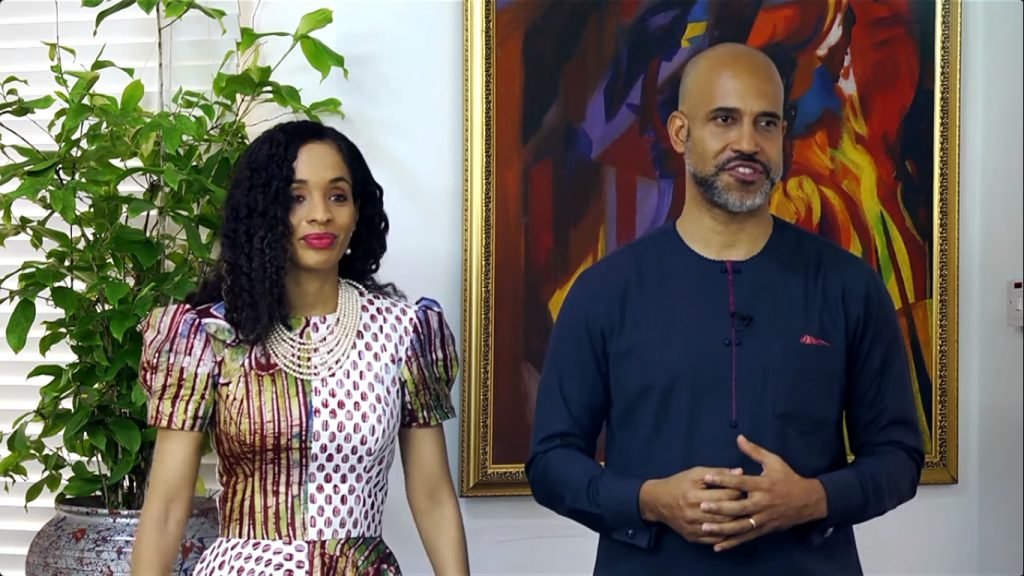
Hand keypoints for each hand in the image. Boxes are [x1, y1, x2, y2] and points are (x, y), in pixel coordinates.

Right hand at [638, 466, 744, 544]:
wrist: (657, 502)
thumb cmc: (678, 483)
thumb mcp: (695, 473)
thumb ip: (718, 472)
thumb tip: (740, 472)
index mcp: (694, 495)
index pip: (726, 495)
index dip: (740, 490)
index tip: (746, 488)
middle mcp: (693, 513)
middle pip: (727, 513)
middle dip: (741, 507)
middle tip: (750, 502)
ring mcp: (693, 528)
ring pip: (723, 528)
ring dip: (737, 521)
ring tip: (744, 514)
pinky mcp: (693, 537)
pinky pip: (715, 539)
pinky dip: (727, 535)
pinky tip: (734, 528)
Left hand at [698, 435, 827, 551]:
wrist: (808, 502)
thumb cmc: (787, 479)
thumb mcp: (773, 462)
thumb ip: (754, 451)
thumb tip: (738, 437)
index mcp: (763, 485)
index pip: (741, 482)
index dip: (723, 479)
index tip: (707, 477)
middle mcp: (762, 503)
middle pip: (739, 507)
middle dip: (720, 507)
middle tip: (701, 506)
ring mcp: (763, 519)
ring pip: (741, 526)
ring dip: (722, 528)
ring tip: (704, 527)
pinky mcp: (763, 530)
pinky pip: (746, 537)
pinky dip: (732, 543)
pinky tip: (717, 546)